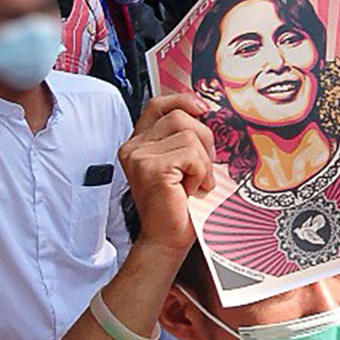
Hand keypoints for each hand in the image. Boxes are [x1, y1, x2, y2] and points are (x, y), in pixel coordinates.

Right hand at [117, 94, 216, 252]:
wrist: (167, 239)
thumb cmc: (176, 207)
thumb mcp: (181, 164)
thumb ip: (183, 139)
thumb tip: (205, 115)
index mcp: (139, 144)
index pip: (157, 105)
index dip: (182, 100)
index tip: (202, 108)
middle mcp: (134, 147)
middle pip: (180, 116)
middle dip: (204, 139)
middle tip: (202, 168)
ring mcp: (139, 156)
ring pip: (189, 133)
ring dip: (203, 160)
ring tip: (195, 181)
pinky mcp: (152, 167)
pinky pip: (192, 153)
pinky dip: (201, 171)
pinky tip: (192, 188)